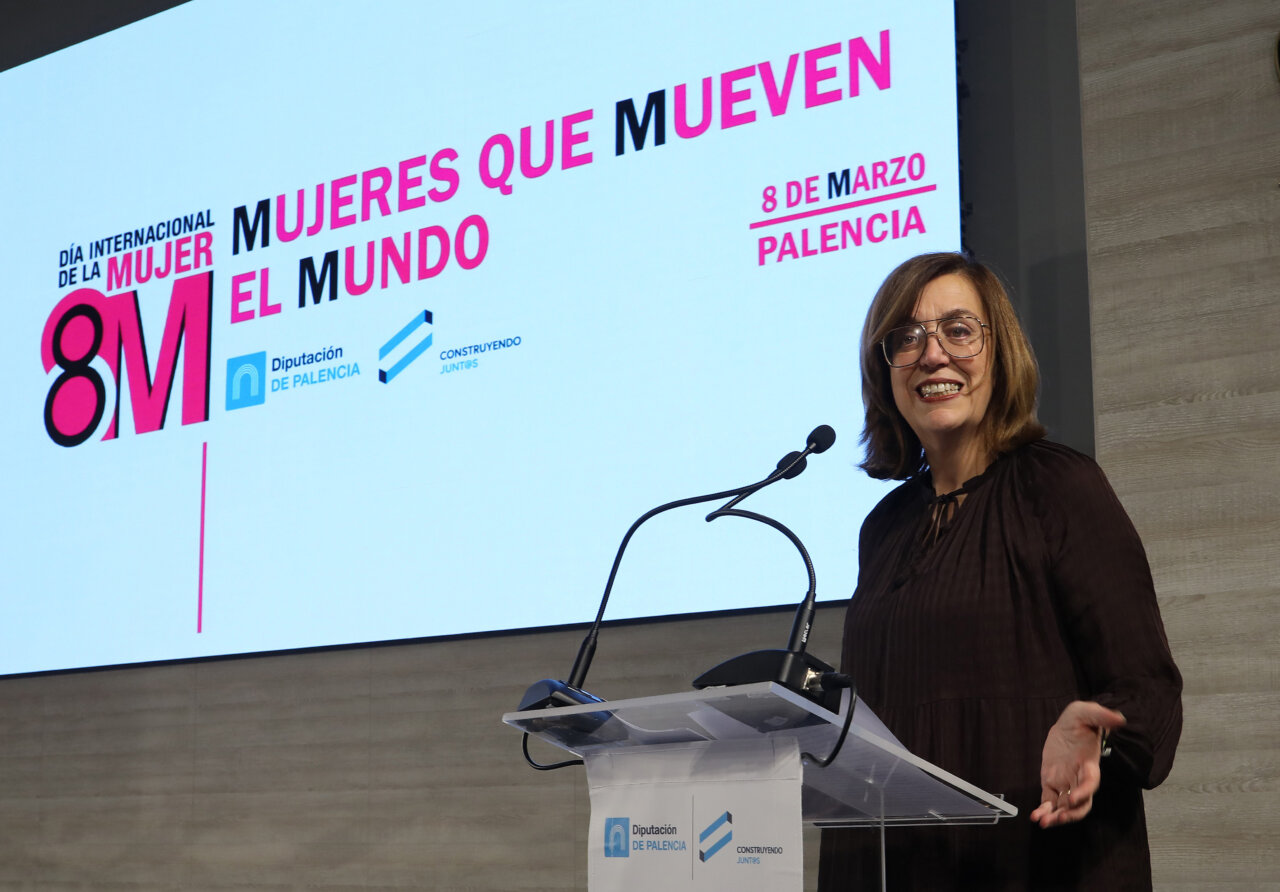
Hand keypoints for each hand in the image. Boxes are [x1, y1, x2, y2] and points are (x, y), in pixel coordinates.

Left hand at [1029, 700, 1125, 828]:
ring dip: (1055, 817)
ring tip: (1043, 822)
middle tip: (1058, 817)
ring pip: (1064, 807)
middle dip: (1071, 814)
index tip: (1074, 799)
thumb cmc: (1080, 720)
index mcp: (1089, 764)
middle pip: (1080, 803)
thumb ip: (1101, 715)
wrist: (1068, 726)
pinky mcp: (1051, 783)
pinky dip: (1043, 810)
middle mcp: (1079, 778)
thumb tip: (1119, 718)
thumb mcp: (1086, 712)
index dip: (1084, 792)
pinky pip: (1049, 801)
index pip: (1091, 783)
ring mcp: (1066, 782)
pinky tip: (1036, 816)